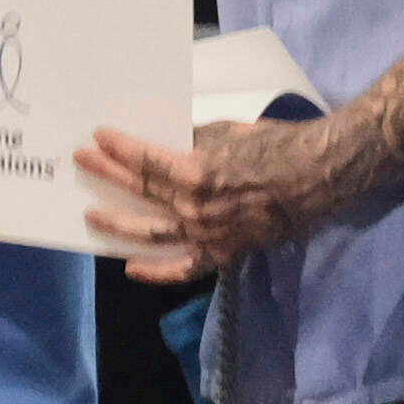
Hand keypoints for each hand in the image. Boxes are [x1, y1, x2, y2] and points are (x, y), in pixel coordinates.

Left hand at [80, 115, 346, 277]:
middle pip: (141, 192)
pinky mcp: (223, 254)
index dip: (119, 148)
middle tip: (82, 162)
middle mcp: (196, 209)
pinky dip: (156, 272)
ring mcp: (208, 236)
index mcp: (197, 173)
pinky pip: (184, 268)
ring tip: (92, 216)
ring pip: (151, 234)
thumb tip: (168, 139)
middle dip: (108, 175)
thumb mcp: (230, 131)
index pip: (145, 161)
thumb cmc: (279, 145)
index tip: (98, 137)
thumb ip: (193, 139)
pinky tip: (132, 267)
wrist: (320, 176)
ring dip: (118, 224)